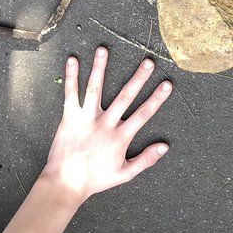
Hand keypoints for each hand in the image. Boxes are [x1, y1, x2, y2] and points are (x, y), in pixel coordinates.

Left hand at [43, 47, 171, 200]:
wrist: (66, 182)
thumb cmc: (95, 179)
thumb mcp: (125, 173)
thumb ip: (146, 159)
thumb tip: (165, 147)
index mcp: (120, 137)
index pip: (143, 113)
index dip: (157, 98)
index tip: (167, 84)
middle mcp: (105, 124)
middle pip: (125, 96)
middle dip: (138, 78)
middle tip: (148, 62)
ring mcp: (86, 118)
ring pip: (95, 88)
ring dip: (100, 67)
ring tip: (104, 49)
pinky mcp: (69, 117)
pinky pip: (70, 93)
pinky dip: (71, 76)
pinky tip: (73, 60)